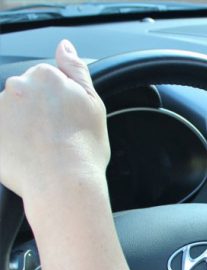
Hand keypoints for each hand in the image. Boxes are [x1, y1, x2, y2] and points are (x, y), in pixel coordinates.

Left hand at [0, 40, 109, 212]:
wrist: (64, 182)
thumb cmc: (83, 148)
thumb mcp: (93, 103)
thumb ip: (76, 69)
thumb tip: (64, 46)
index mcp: (45, 76)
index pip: (46, 80)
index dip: (58, 102)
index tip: (66, 120)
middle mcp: (17, 87)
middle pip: (25, 94)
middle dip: (36, 111)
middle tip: (55, 137)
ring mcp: (0, 109)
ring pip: (10, 113)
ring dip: (21, 127)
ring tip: (41, 150)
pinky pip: (1, 134)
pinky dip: (10, 144)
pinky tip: (28, 157)